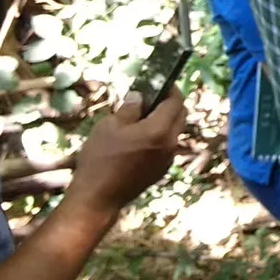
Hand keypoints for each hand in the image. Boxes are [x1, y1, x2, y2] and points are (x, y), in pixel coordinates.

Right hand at [66, 91, 184, 216]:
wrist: (98, 198)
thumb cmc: (100, 158)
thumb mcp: (110, 126)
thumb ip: (130, 108)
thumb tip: (141, 96)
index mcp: (160, 130)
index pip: (176, 102)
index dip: (170, 89)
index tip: (160, 82)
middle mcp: (171, 144)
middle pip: (180, 116)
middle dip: (170, 103)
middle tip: (149, 98)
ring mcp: (168, 159)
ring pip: (174, 131)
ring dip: (164, 121)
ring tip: (140, 118)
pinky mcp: (161, 170)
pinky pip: (166, 146)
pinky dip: (159, 136)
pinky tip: (138, 138)